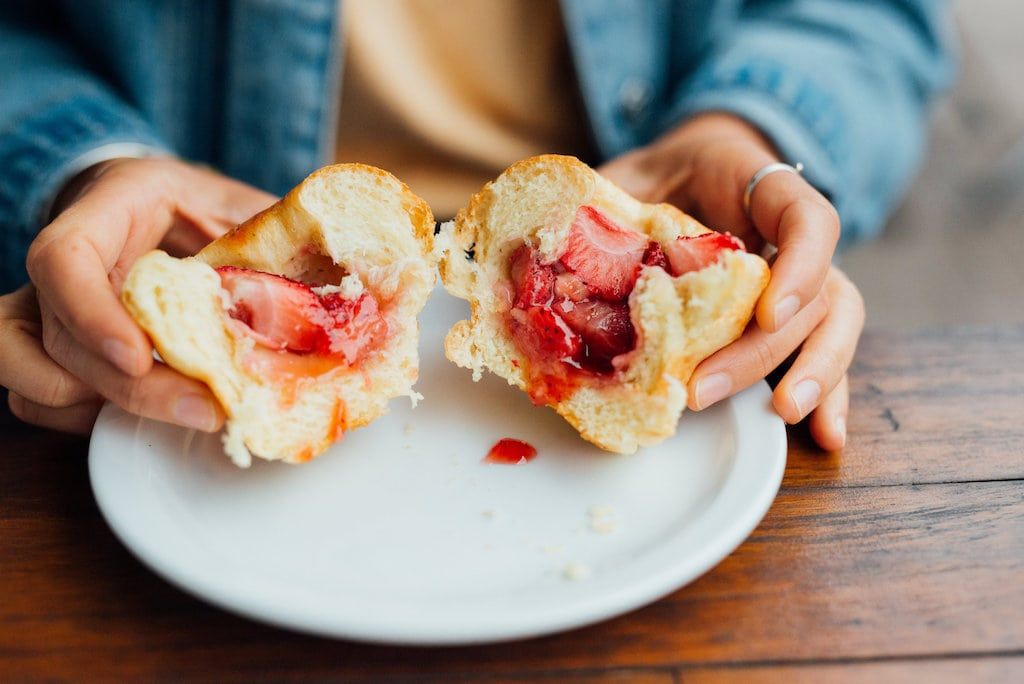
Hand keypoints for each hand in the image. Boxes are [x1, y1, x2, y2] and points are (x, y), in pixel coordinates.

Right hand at [2, 157, 275, 433]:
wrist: (172, 206)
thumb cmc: (209, 203)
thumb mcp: (244, 204)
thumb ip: (276, 236)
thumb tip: (337, 283)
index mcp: (113, 206)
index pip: (63, 258)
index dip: (91, 314)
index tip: (140, 358)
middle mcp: (71, 253)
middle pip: (58, 332)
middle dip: (129, 386)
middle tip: (204, 410)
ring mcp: (53, 299)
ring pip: (29, 363)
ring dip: (93, 403)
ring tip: (174, 409)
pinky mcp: (58, 339)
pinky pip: (35, 391)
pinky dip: (76, 415)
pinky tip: (138, 413)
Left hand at [599, 113, 863, 449]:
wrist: (687, 172)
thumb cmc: (660, 174)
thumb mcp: (628, 175)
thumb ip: (602, 204)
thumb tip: (539, 253)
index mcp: (761, 189)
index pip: (807, 218)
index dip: (800, 265)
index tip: (767, 309)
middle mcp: (791, 238)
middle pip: (816, 293)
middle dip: (763, 350)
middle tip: (705, 389)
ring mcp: (800, 277)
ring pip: (836, 323)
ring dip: (815, 374)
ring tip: (785, 414)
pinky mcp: (789, 317)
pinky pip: (821, 351)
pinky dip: (828, 394)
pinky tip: (824, 435)